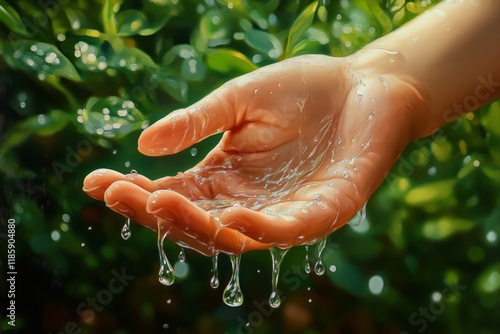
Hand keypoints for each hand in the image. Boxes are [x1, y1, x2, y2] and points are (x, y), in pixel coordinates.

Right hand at [83, 54, 424, 254]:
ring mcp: (285, 211)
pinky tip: (235, 218)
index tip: (96, 182)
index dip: (135, 192)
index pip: (173, 194)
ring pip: (235, 236)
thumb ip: (197, 122)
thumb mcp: (241, 100)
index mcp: (226, 177)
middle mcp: (249, 202)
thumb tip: (143, 145)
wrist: (367, 84)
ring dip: (198, 225)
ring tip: (161, 203)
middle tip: (121, 194)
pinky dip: (263, 230)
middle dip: (156, 212)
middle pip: (195, 222)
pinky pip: (290, 231)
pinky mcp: (325, 212)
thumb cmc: (305, 90)